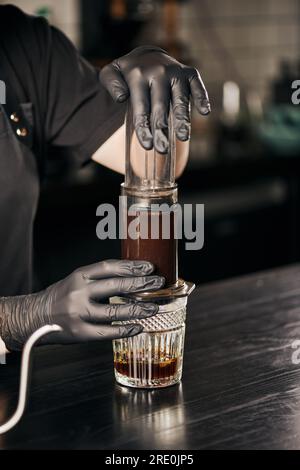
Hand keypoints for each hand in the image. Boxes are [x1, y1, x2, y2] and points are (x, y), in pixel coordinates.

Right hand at [0, 260, 163, 349]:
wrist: (34, 317)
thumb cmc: (60, 297)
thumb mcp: (76, 280)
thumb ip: (99, 279)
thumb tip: (132, 278)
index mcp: (79, 276)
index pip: (109, 267)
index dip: (131, 266)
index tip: (149, 267)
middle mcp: (78, 292)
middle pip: (116, 286)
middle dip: (141, 284)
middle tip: (158, 284)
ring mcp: (78, 313)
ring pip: (114, 311)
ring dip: (138, 309)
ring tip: (153, 308)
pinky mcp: (79, 333)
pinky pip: (106, 332)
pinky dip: (124, 330)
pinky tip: (138, 327)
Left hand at [100, 45, 209, 153]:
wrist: (146, 55)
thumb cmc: (127, 73)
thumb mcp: (110, 73)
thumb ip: (110, 83)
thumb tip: (121, 97)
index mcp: (138, 75)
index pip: (141, 107)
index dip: (144, 127)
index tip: (147, 145)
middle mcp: (158, 72)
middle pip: (160, 106)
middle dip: (161, 129)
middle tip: (162, 149)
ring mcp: (175, 72)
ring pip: (180, 99)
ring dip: (182, 118)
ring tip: (183, 137)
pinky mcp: (190, 72)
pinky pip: (197, 86)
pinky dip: (202, 97)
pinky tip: (204, 112)